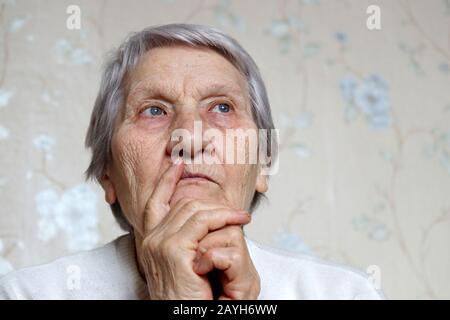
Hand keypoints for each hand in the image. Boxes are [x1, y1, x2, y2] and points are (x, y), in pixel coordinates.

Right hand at [138, 161, 251, 298]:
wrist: (187, 317)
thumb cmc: (190, 295)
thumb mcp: (184, 262)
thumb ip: (185, 239)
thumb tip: (201, 218)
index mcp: (149, 240)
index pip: (154, 203)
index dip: (166, 181)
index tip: (178, 165)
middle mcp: (149, 239)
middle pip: (182, 204)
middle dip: (211, 202)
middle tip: (235, 211)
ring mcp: (159, 243)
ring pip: (195, 209)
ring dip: (223, 211)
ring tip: (241, 217)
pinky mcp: (173, 250)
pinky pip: (204, 222)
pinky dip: (224, 218)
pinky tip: (238, 222)